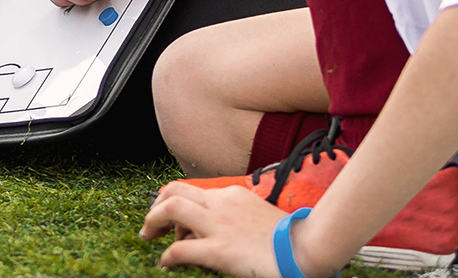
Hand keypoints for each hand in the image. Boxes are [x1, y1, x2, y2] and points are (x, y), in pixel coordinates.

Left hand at [138, 185, 330, 277]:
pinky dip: (166, 258)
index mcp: (232, 194)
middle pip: (174, 190)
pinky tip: (164, 266)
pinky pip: (178, 249)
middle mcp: (222, 203)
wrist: (308, 248)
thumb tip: (223, 232)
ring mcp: (218, 224)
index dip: (176, 204)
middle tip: (151, 227)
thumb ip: (237, 218)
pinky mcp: (218, 249)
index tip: (172, 220)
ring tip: (148, 239)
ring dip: (152, 222)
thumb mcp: (259, 217)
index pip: (194, 191)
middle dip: (156, 206)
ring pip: (170, 209)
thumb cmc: (289, 239)